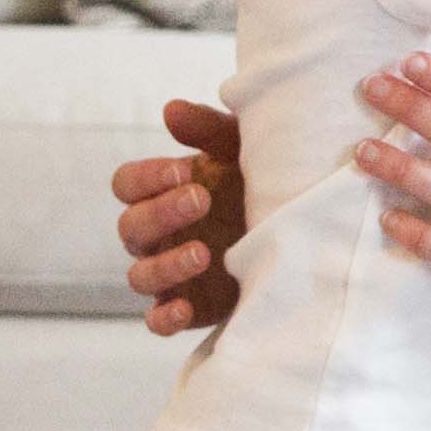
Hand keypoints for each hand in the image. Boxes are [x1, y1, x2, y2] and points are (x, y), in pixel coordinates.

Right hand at [113, 96, 245, 335]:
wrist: (304, 229)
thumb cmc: (262, 180)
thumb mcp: (242, 149)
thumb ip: (207, 128)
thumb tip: (170, 110)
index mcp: (161, 192)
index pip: (126, 184)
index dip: (146, 178)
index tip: (183, 169)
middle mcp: (158, 234)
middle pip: (130, 228)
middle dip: (160, 213)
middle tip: (201, 199)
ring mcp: (170, 273)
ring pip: (140, 276)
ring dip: (165, 266)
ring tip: (204, 253)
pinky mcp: (190, 307)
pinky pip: (157, 321)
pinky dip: (164, 317)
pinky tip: (185, 308)